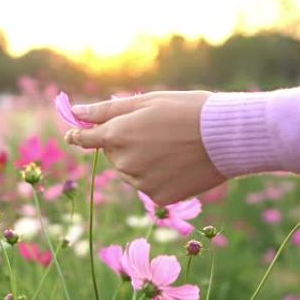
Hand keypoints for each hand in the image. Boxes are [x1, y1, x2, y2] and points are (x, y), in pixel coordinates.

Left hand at [64, 91, 226, 204]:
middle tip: (156, 130)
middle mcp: (125, 161)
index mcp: (118, 134)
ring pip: (130, 171)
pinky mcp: (158, 197)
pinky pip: (148, 186)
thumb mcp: (147, 101)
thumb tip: (76, 112)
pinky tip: (178, 164)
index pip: (86, 138)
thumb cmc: (187, 110)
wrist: (226, 137)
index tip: (74, 134)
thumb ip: (107, 110)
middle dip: (126, 142)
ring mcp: (141, 182)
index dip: (79, 135)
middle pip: (114, 154)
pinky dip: (158, 176)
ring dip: (142, 160)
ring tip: (172, 147)